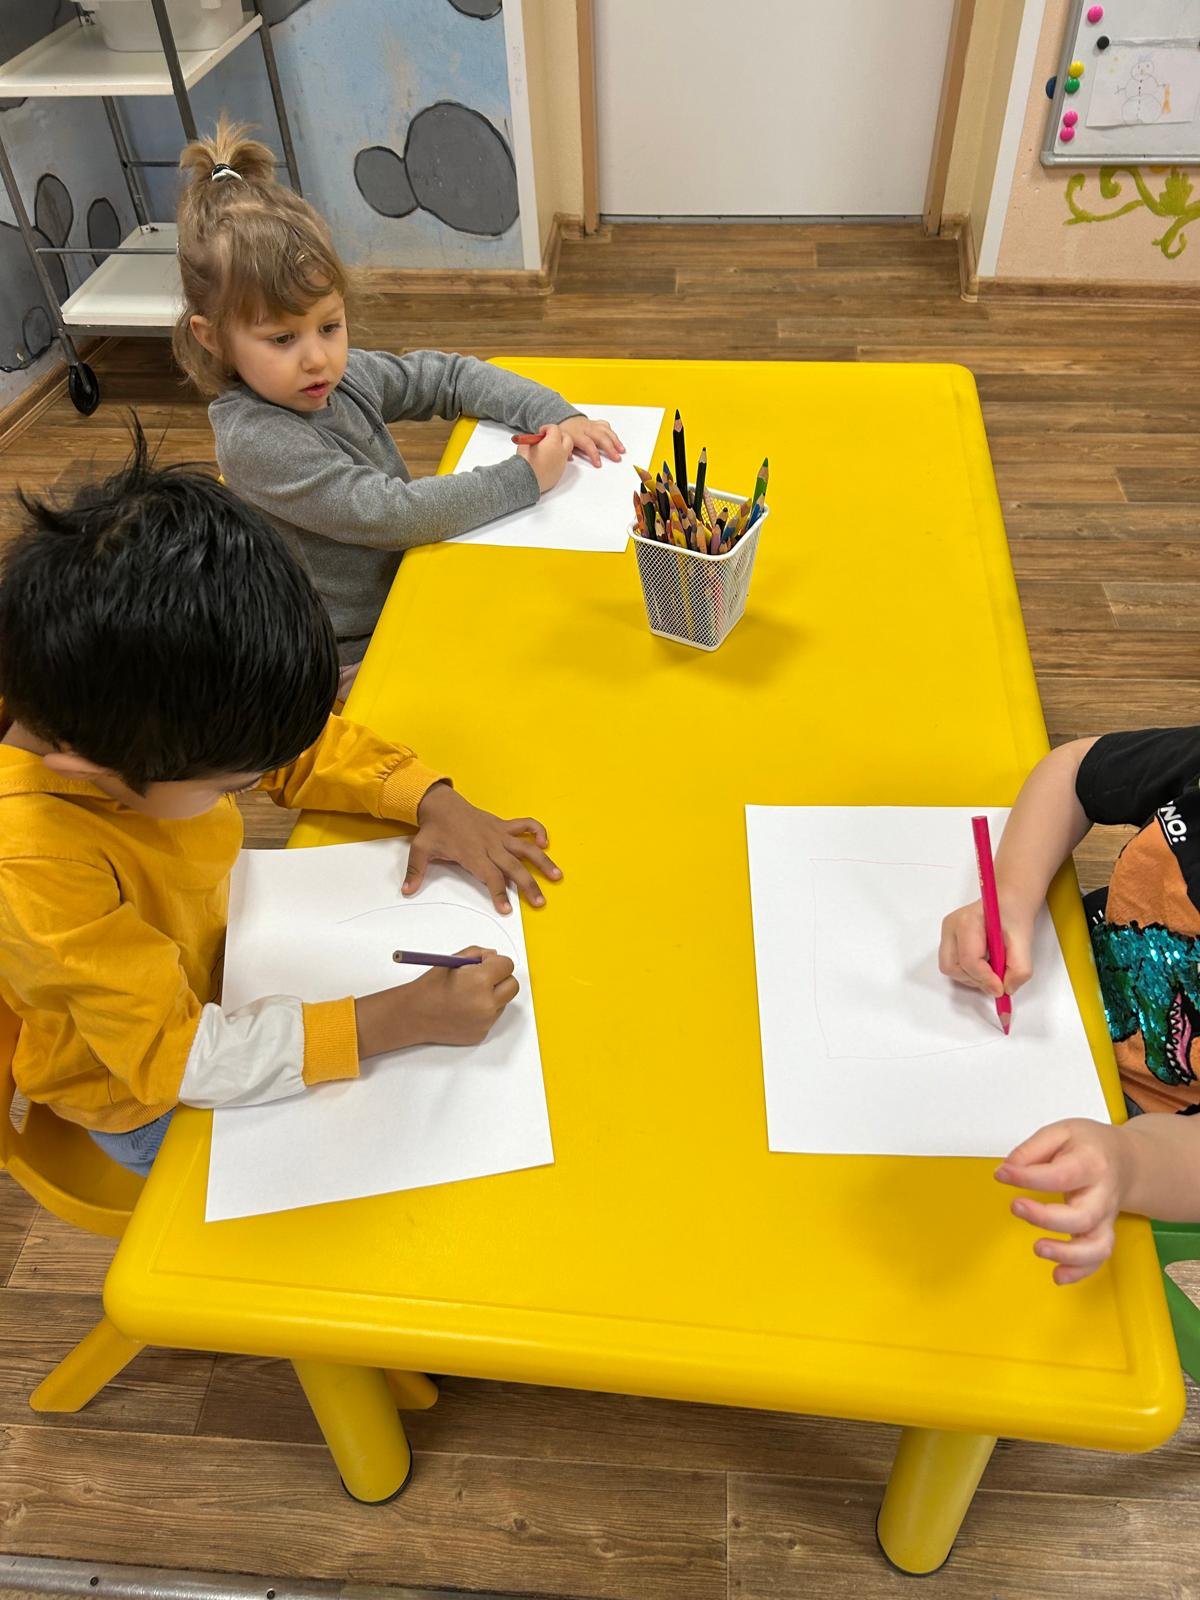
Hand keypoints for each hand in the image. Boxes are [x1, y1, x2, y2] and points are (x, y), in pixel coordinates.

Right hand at [356, 946, 517, 1054]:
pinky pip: (492, 1017)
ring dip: (493, 995)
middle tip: (485, 977)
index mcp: (480, 980)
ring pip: (503, 1002)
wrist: (414, 1015)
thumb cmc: (430, 987)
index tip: (487, 964)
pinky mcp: (482, 1033)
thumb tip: (494, 956)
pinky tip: (465, 1008)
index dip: (496, 962)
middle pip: (513, 985)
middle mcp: (486, 1003)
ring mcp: (485, 1021)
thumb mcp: (452, 960)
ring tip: (469, 995)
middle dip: (501, 978)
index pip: (507, 966)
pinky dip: (484, 1011)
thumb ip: (477, 954)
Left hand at [406, 782, 561, 912]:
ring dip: (542, 861)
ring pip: (526, 848)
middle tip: (540, 902)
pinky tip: (545, 842)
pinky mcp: (503, 825)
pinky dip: (537, 831)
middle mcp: (490, 844)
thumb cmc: (434, 830)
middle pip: (514, 867)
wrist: (440, 804)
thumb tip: (407, 891)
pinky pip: (525, 825)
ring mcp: (499, 833)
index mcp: (472, 853)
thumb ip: (416, 872)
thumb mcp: (420, 850)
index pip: (490, 876)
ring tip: (557, 876)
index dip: (499, 893)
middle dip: (528, 885)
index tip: (506, 909)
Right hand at [516, 423, 573, 492]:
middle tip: (549, 438)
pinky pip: (561, 463)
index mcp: (553, 443)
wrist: (525, 481)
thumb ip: (534, 440)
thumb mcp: (525, 445)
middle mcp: (560, 452)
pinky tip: (546, 462)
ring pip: (566, 452)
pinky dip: (556, 460)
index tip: (540, 432)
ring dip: (559, 448)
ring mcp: (562, 464)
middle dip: (559, 436)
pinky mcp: (559, 474)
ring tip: (547, 451)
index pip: (555, 429)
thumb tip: (535, 440)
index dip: (547, 428)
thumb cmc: (524, 463)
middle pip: (567, 438)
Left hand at [559, 414, 624, 466]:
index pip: (588, 443)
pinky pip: (605, 426)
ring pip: (606, 430)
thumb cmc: (562, 434)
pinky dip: (612, 433)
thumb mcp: (559, 442)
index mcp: (576, 433)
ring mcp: (591, 424)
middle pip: (601, 436)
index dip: (594, 454)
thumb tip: (568, 457)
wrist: (562, 420)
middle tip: (617, 458)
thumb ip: (565, 450)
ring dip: (615, 441)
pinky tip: (616, 441)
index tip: (598, 464)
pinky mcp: (595, 423)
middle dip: (610, 448)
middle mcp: (585, 427)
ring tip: (621, 450)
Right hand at [938, 898, 1033, 997]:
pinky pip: (953, 966)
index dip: (985, 978)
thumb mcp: (1024, 941)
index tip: (1001, 988)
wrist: (1009, 902)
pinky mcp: (948, 941)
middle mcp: (951, 927)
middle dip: (976, 979)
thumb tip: (1007, 989)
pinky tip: (985, 963)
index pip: (969, 959)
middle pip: (953, 967)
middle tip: (998, 980)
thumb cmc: (1014, 915)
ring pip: (951, 969)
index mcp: (967, 921)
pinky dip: (970, 972)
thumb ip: (1019, 968)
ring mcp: (946, 934)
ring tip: (993, 967)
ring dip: (973, 977)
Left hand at [995, 1119, 1126, 1284]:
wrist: (1126, 1160)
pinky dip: (1080, 1271)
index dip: (1028, 1177)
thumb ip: (1032, 1149)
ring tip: (1039, 1248)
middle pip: (1082, 1216)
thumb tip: (1008, 1170)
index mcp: (1091, 1163)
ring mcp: (1105, 1218)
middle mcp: (1103, 1195)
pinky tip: (1058, 1275)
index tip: (1003, 1174)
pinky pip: (1098, 1258)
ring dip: (1068, 1253)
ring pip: (1097, 1245)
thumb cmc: (1090, 1146)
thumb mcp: (1061, 1132)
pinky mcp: (1103, 1234)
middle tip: (1016, 1207)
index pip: (1061, 1174)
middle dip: (1046, 1218)